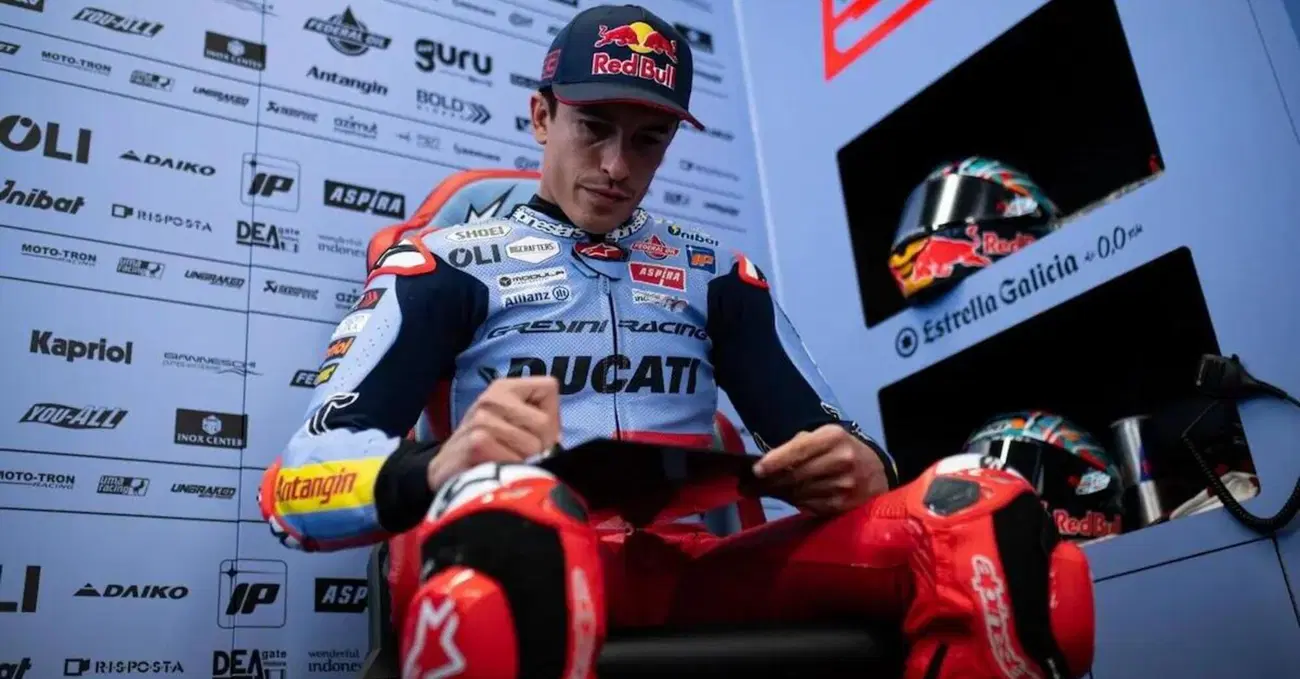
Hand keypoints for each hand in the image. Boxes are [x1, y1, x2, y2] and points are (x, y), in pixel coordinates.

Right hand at [427, 376, 561, 490]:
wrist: (446, 472)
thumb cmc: (487, 448)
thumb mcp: (510, 424)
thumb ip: (539, 422)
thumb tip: (557, 440)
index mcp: (504, 387)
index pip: (549, 387)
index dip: (551, 415)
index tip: (533, 432)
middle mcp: (492, 397)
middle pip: (545, 424)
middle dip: (540, 447)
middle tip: (518, 455)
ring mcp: (482, 419)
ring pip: (533, 446)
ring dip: (526, 463)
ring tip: (505, 462)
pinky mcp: (477, 443)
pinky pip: (517, 461)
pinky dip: (512, 472)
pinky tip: (496, 470)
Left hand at [751, 424, 890, 514]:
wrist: (878, 471)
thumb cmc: (842, 450)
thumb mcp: (824, 437)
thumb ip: (797, 447)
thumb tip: (763, 466)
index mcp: (833, 437)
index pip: (798, 450)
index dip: (774, 461)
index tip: (755, 470)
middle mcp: (841, 460)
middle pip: (795, 475)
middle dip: (767, 482)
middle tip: (747, 486)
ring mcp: (844, 486)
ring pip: (799, 493)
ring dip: (777, 494)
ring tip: (762, 491)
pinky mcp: (844, 506)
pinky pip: (809, 506)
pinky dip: (795, 503)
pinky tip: (788, 497)